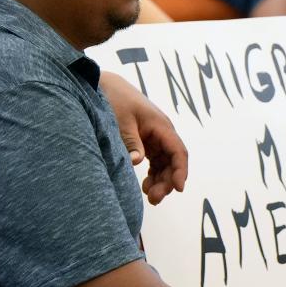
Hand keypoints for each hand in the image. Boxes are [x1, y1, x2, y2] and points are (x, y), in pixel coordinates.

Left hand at [99, 72, 187, 204]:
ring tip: (149, 196)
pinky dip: (154, 175)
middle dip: (167, 182)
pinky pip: (156, 162)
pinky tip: (145, 186)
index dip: (180, 171)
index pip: (178, 151)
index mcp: (160, 125)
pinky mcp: (147, 142)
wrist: (105, 86)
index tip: (178, 188)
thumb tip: (137, 162)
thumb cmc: (115, 100)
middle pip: (173, 161)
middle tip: (154, 199)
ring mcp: (155, 137)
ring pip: (165, 164)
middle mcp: (162, 132)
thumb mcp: (121, 122)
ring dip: (161, 181)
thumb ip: (131, 142)